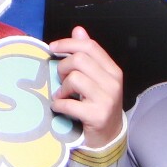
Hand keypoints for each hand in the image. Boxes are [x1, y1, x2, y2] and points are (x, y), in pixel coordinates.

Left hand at [49, 27, 123, 145]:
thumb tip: (78, 30)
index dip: (68, 44)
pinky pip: (69, 103)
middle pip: (79, 60)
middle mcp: (113, 83)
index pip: (90, 47)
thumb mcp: (96, 79)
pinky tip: (59, 107)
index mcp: (113, 71)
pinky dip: (58, 104)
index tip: (53, 48)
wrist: (108, 137)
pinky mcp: (96, 116)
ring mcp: (106, 100)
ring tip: (62, 95)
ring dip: (62, 88)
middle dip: (63, 67)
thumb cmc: (98, 105)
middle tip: (60, 79)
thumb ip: (88, 55)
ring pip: (74, 79)